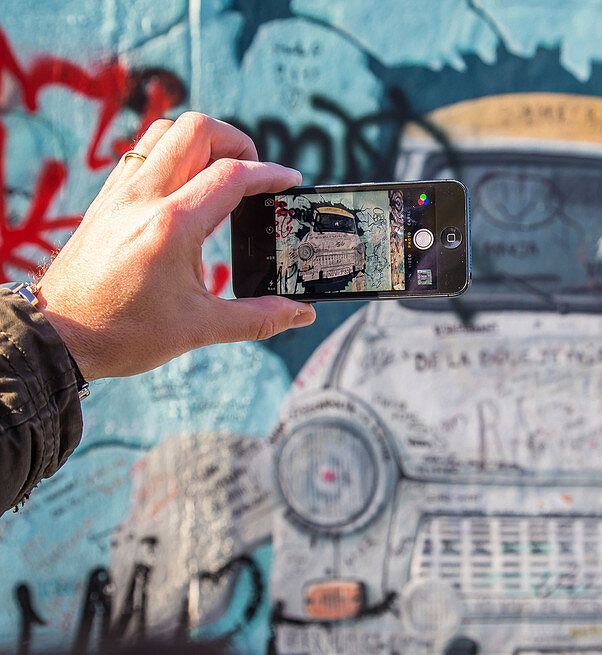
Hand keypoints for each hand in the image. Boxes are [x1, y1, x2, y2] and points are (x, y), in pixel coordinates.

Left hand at [36, 112, 314, 380]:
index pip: (231, 174)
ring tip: (223, 172)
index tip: (290, 182)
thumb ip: (258, 318)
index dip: (269, 173)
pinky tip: (188, 188)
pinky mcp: (107, 199)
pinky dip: (174, 155)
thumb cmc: (124, 333)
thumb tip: (302, 313)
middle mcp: (143, 198)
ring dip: (202, 141)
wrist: (59, 337)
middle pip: (197, 130)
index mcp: (172, 226)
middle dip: (237, 142)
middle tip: (254, 173)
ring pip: (165, 132)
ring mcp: (120, 194)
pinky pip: (143, 153)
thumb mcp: (200, 329)